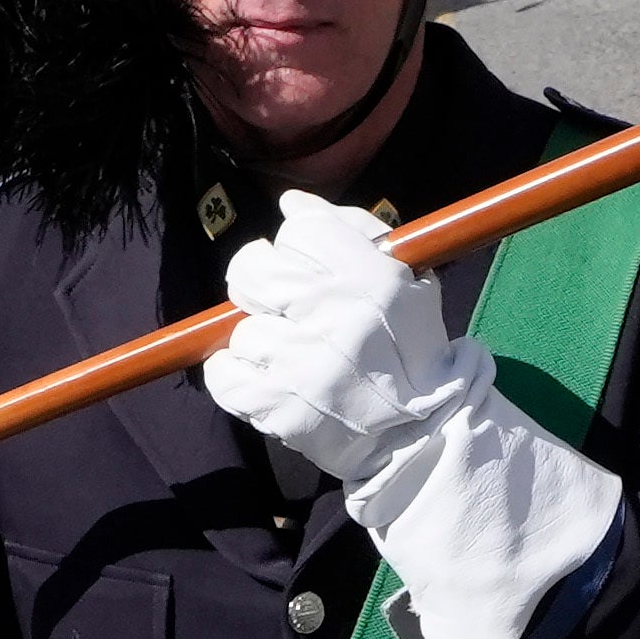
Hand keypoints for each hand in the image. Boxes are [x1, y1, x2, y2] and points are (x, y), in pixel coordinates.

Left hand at [200, 189, 466, 478]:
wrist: (417, 434)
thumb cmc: (407, 348)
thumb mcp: (405, 279)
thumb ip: (351, 230)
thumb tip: (291, 204)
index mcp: (373, 278)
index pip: (300, 229)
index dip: (298, 245)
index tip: (308, 266)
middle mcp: (336, 315)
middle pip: (252, 268)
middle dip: (261, 283)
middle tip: (283, 305)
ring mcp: (303, 365)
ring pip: (240, 327)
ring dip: (259, 338)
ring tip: (291, 353)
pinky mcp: (278, 408)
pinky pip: (222, 373)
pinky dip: (234, 373)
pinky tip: (265, 376)